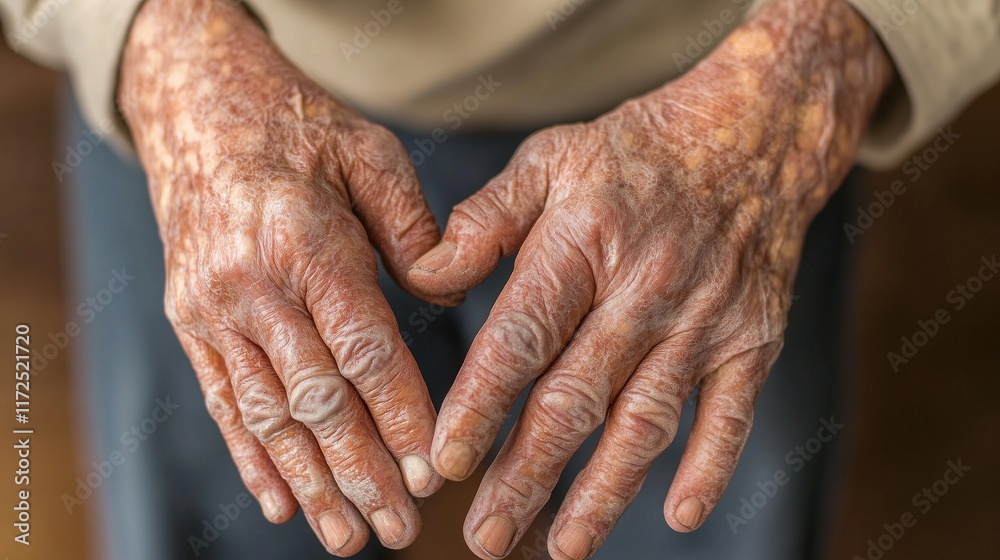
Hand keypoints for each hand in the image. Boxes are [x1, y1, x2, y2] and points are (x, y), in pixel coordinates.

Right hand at [120, 0, 452, 552]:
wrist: (198, 111)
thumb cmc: (300, 128)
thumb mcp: (369, 152)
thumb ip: (412, 226)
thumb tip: (443, 300)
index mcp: (306, 240)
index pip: (364, 349)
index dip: (401, 416)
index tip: (435, 470)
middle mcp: (253, 284)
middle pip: (318, 398)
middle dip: (363, 471)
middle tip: (399, 527)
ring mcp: (213, 308)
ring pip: (269, 415)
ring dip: (312, 483)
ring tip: (348, 537)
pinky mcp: (191, 322)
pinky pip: (224, 402)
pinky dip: (253, 459)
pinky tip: (283, 503)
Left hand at [408, 0, 892, 556]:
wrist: (753, 136)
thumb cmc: (636, 152)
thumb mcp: (550, 159)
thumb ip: (484, 220)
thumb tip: (423, 276)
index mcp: (582, 243)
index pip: (521, 337)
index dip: (482, 404)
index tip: (446, 464)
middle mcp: (644, 289)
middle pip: (577, 398)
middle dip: (528, 474)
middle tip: (487, 538)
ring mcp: (704, 321)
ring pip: (647, 422)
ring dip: (603, 493)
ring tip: (562, 547)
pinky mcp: (750, 342)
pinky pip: (731, 416)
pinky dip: (708, 469)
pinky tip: (677, 517)